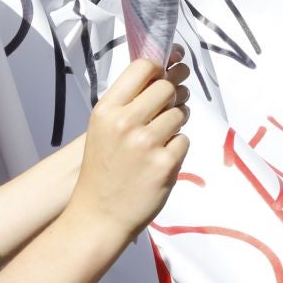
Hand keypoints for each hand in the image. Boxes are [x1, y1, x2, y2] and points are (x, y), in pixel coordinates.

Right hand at [69, 52, 189, 240]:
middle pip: (167, 87)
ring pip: (180, 113)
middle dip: (174, 94)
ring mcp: (146, 144)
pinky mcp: (166, 164)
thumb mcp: (104, 128)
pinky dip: (177, 148)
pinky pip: (184, 140)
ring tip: (160, 137)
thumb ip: (129, 102)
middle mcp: (125, 123)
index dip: (161, 66)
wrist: (98, 216)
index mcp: (106, 110)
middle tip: (171, 105)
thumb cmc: (103, 169)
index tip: (168, 69)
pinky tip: (160, 160)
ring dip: (177, 122)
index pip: (143, 67)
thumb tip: (167, 72)